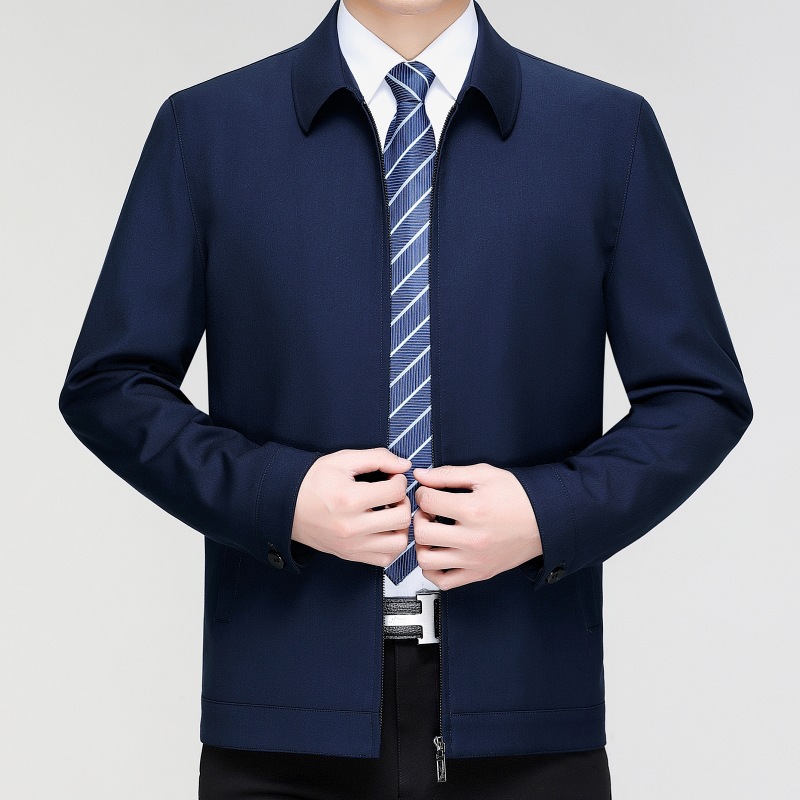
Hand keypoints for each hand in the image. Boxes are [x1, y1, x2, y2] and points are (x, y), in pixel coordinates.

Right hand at [291, 447, 412, 567]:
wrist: (285, 504)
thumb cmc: (312, 481)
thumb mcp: (342, 460)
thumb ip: (377, 458)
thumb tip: (404, 465)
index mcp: (349, 499)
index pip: (395, 492)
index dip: (399, 481)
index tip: (391, 478)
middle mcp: (351, 526)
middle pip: (401, 518)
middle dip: (402, 502)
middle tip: (392, 495)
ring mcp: (351, 545)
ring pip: (398, 543)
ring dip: (400, 527)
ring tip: (389, 513)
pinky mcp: (350, 555)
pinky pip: (385, 559)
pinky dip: (390, 545)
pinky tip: (382, 529)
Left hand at [411, 463, 541, 589]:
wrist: (546, 519)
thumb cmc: (518, 496)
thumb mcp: (484, 474)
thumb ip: (449, 474)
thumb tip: (420, 475)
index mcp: (472, 510)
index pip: (426, 502)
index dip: (423, 493)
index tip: (430, 493)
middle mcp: (472, 539)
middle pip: (422, 532)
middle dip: (420, 518)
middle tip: (430, 512)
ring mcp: (474, 560)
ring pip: (426, 560)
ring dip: (423, 544)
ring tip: (433, 533)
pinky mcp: (479, 573)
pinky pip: (443, 581)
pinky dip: (432, 570)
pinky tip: (438, 553)